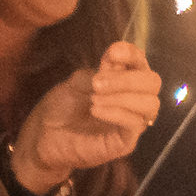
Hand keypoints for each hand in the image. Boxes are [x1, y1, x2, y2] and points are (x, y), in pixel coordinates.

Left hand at [10, 42, 160, 191]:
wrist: (43, 138)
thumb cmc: (60, 109)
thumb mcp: (76, 84)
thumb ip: (97, 73)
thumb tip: (115, 63)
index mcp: (123, 81)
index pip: (140, 63)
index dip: (131, 54)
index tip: (112, 53)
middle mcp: (134, 99)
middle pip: (153, 82)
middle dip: (127, 79)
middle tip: (98, 83)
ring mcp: (133, 121)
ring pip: (151, 104)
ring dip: (123, 96)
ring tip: (94, 99)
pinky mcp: (126, 141)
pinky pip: (135, 124)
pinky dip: (117, 113)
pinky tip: (95, 110)